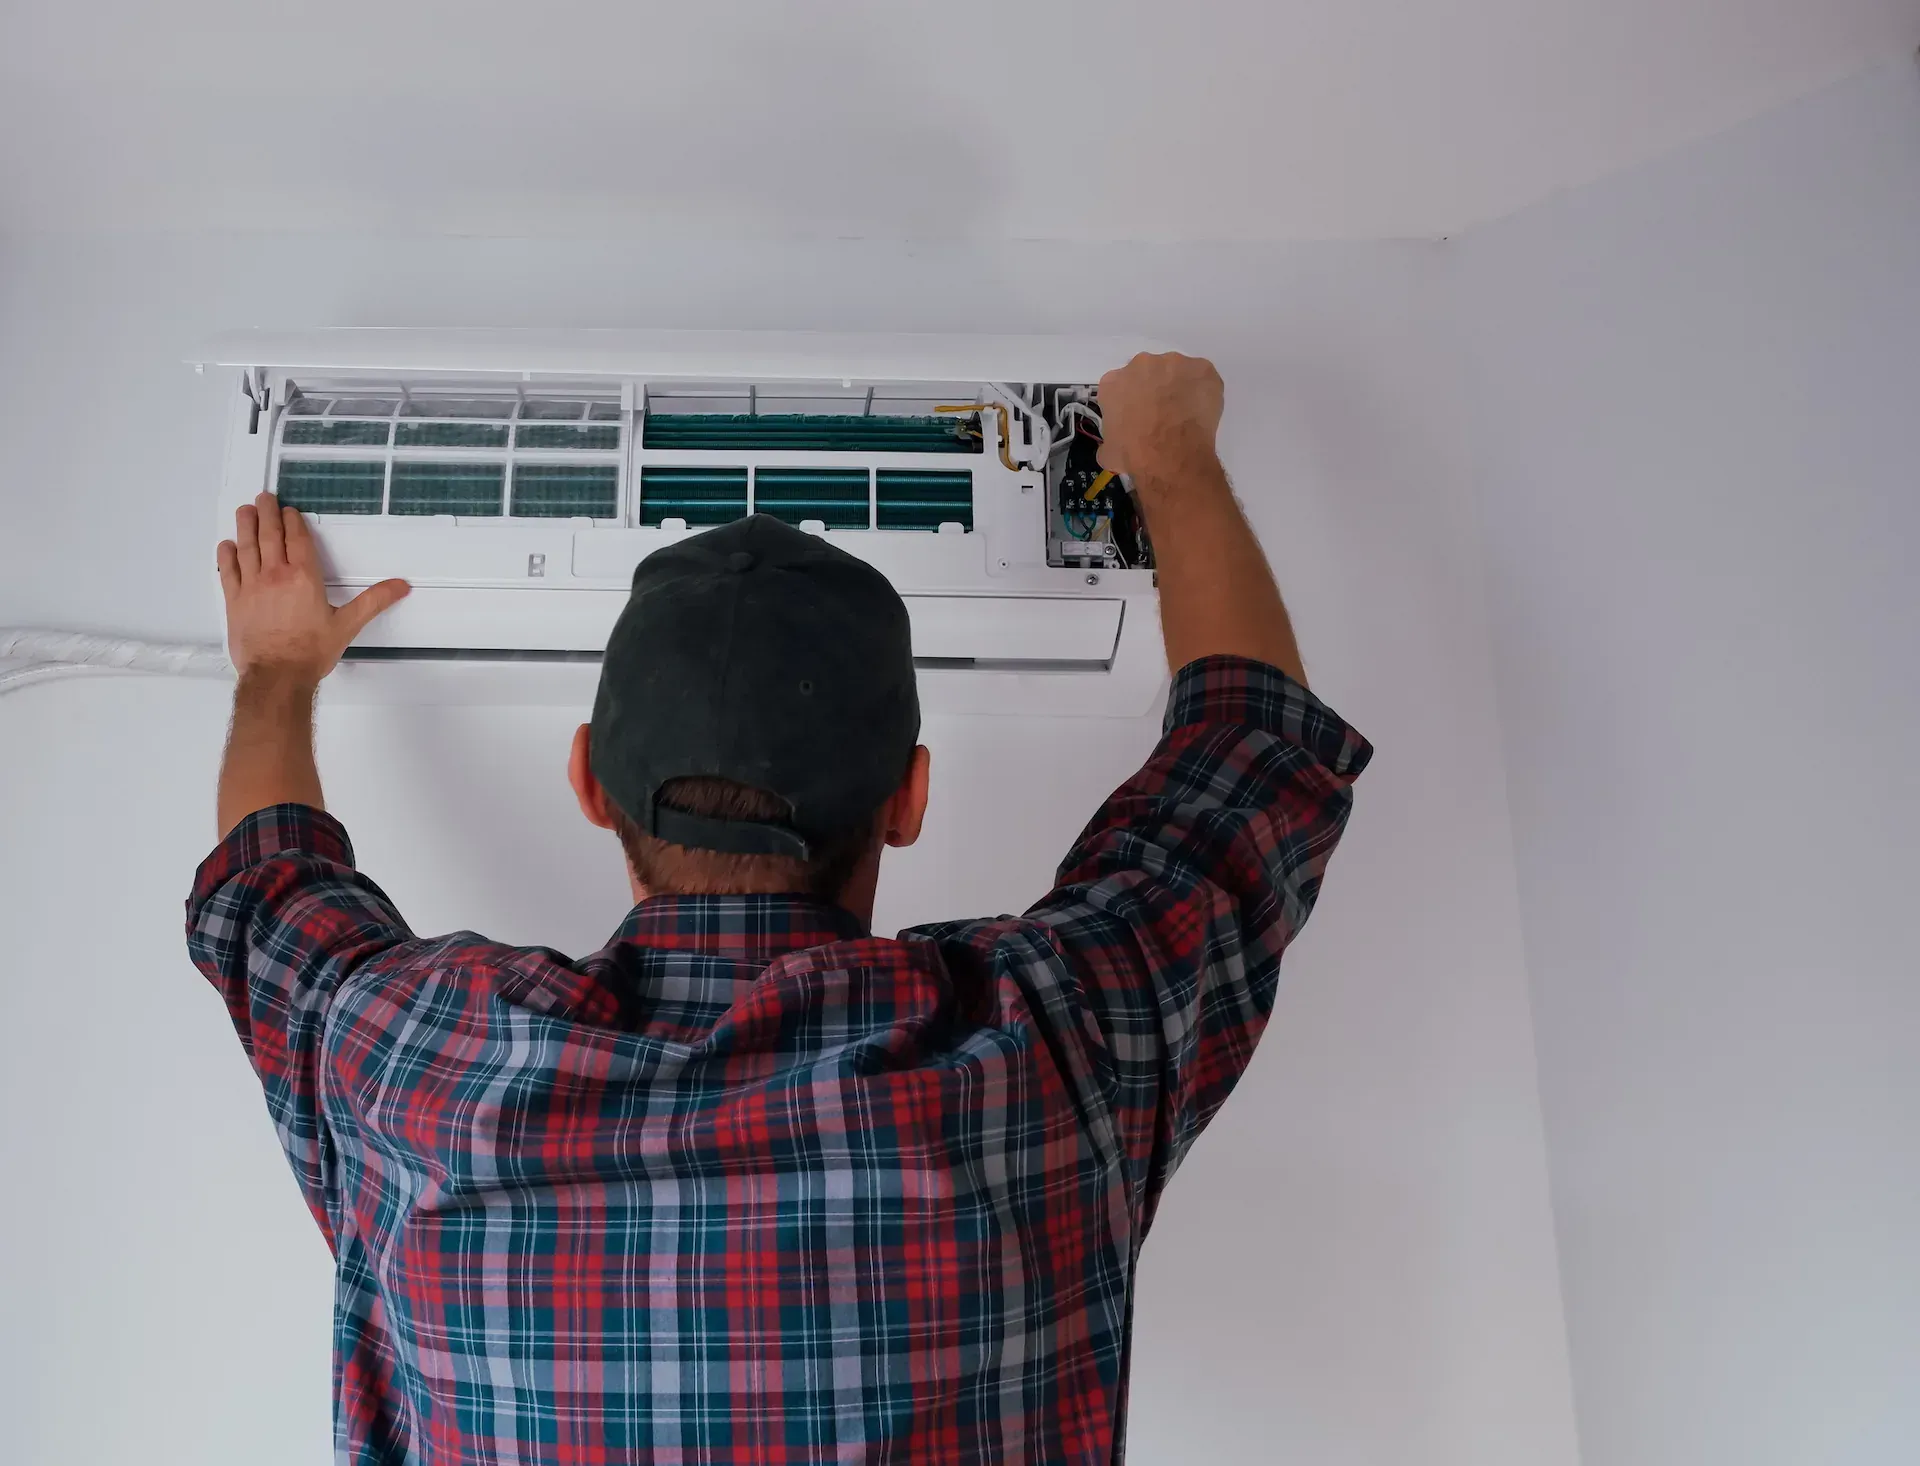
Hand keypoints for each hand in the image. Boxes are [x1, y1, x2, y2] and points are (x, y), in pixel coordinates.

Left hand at [217, 491, 408, 683]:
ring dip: (245, 525)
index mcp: (304, 577)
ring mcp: (251, 586)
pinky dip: (226, 555)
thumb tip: (400, 586)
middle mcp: (275, 575)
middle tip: (264, 498)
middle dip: (267, 513)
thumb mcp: (347, 625)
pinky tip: (227, 545)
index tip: (289, 510)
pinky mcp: (234, 601)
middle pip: (269, 535)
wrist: (277, 676)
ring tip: (245, 510)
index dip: (293, 522)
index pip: (297, 539)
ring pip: (247, 547)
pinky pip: (228, 571)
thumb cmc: (309, 652)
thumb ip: (374, 601)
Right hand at [1095, 352, 1224, 478]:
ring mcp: (1173, 362)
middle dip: (1156, 390)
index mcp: (1113, 381)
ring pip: (1177, 372)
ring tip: (1185, 415)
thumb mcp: (1109, 451)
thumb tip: (1114, 448)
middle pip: (1149, 373)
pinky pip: (1203, 377)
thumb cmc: (1134, 454)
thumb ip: (1111, 439)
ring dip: (1179, 388)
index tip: (1139, 417)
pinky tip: (1201, 412)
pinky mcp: (1201, 367)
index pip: (1121, 387)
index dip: (1132, 402)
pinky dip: (1204, 391)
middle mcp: (1141, 364)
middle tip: (1163, 415)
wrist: (1169, 456)